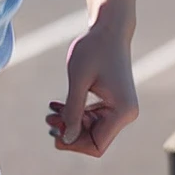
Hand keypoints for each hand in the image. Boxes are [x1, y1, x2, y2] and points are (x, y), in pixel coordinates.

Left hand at [46, 25, 138, 157]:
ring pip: (91, 129)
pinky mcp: (114, 102)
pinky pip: (93, 117)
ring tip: (50, 111)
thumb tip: (66, 138)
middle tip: (48, 119)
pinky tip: (57, 105)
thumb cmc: (94, 50)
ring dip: (70, 122)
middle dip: (69, 131)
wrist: (109, 29)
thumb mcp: (78, 81)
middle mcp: (126, 113)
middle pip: (94, 139)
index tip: (53, 134)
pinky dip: (75, 113)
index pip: (97, 145)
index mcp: (122, 111)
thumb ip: (72, 112)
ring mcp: (121, 108)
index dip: (74, 144)